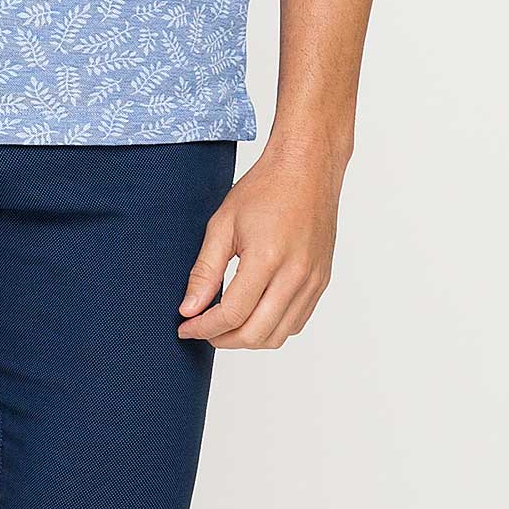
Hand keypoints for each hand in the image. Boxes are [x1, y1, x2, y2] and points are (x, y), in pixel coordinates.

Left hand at [176, 140, 346, 349]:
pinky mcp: (322, 281)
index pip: (233, 314)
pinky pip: (296, 322)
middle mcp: (296, 274)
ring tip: (225, 325)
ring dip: (248, 338)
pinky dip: (272, 328)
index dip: (204, 328)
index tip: (186, 327)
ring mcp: (313, 280)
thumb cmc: (266, 189)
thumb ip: (205, 271)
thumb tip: (189, 308)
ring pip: (278, 335)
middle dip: (223, 340)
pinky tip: (253, 314)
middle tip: (202, 329)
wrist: (307, 169)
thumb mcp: (223, 224)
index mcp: (268, 258)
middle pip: (256, 334)